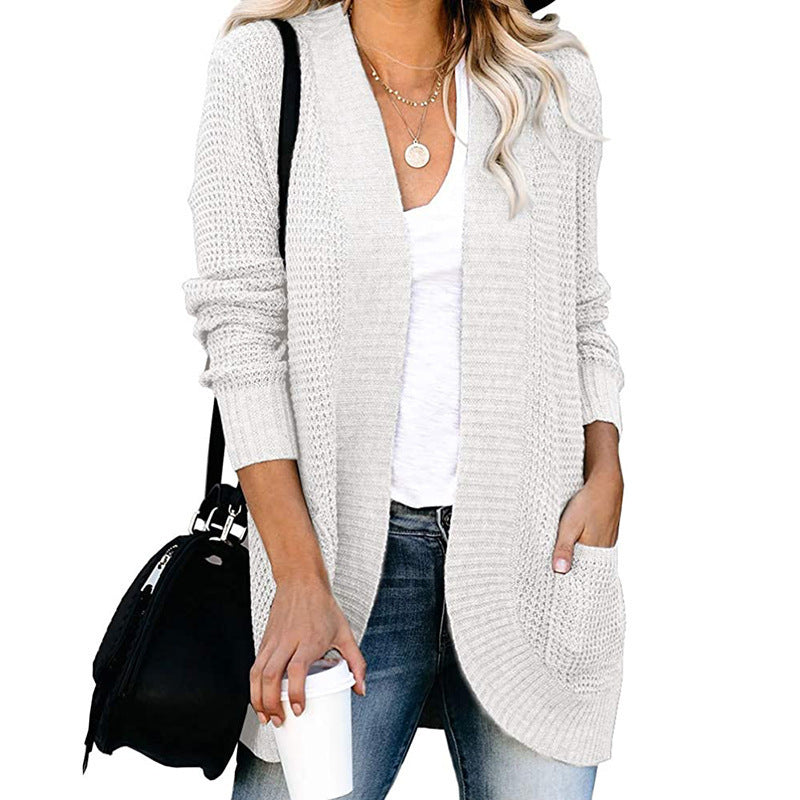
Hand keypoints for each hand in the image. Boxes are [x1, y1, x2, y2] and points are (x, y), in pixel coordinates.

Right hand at [249, 573, 366, 727]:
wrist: (301, 581)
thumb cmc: (322, 606)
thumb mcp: (344, 632)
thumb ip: (355, 661)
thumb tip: (360, 688)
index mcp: (309, 640)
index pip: (297, 670)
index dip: (296, 693)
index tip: (299, 709)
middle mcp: (288, 641)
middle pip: (271, 676)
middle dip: (271, 703)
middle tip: (279, 720)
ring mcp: (273, 640)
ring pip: (257, 672)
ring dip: (258, 698)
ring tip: (266, 715)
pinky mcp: (265, 640)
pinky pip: (255, 665)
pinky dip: (254, 685)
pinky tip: (260, 697)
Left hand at [552, 470, 622, 573]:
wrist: (606, 483)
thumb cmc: (588, 503)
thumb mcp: (570, 525)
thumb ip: (564, 548)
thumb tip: (559, 571)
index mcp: (595, 551)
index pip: (580, 573)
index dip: (567, 578)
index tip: (552, 581)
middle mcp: (603, 549)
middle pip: (584, 565)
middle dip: (570, 568)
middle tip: (551, 571)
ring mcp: (606, 541)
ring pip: (587, 555)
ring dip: (575, 556)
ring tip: (559, 559)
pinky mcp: (605, 533)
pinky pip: (591, 546)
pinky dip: (582, 547)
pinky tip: (573, 544)